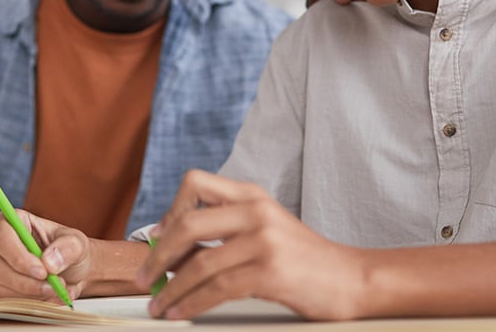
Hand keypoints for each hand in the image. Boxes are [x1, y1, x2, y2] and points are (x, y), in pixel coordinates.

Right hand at [0, 209, 92, 300]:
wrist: (70, 271)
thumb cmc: (69, 250)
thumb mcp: (77, 243)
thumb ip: (67, 247)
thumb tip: (49, 261)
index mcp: (12, 221)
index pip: (3, 237)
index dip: (19, 257)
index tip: (42, 272)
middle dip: (27, 282)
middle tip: (53, 286)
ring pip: (1, 286)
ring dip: (31, 294)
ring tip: (56, 289)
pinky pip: (6, 301)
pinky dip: (30, 303)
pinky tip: (48, 297)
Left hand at [136, 170, 365, 320]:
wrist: (352, 279)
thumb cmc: (305, 260)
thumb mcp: (267, 228)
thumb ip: (229, 228)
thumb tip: (174, 250)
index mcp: (252, 194)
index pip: (195, 182)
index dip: (170, 209)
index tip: (157, 237)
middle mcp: (256, 210)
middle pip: (188, 224)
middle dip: (158, 255)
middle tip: (143, 276)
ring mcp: (264, 239)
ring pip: (198, 262)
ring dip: (170, 288)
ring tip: (158, 305)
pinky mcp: (270, 271)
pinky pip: (216, 288)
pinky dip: (191, 303)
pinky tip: (181, 312)